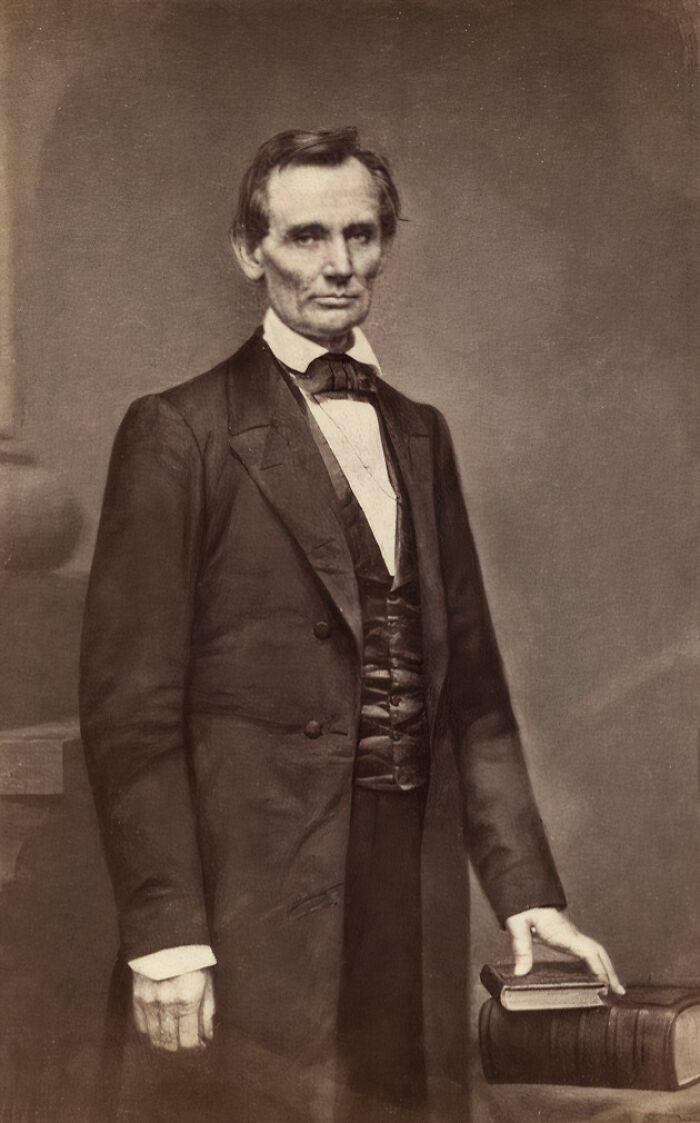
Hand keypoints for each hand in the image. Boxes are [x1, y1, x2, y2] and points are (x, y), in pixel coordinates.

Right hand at [132, 967, 215, 1051]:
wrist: (167, 938)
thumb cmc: (192, 960)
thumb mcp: (207, 982)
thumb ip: (207, 1011)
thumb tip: (206, 1037)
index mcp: (189, 999)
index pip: (188, 1041)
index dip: (194, 1048)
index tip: (198, 1045)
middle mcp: (168, 1004)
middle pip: (169, 1044)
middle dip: (180, 1048)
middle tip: (185, 1042)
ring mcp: (150, 1002)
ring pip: (154, 1039)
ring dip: (164, 1043)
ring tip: (173, 1038)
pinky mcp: (137, 998)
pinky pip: (141, 1027)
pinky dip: (149, 1034)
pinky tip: (159, 1030)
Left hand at [505, 907, 624, 994]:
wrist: (526, 892)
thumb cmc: (523, 906)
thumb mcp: (518, 924)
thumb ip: (521, 947)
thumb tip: (521, 972)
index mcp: (564, 933)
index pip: (589, 952)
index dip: (599, 969)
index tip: (605, 985)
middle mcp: (572, 934)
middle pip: (599, 953)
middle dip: (611, 971)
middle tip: (619, 991)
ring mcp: (572, 935)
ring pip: (596, 952)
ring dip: (607, 968)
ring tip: (615, 987)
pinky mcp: (567, 936)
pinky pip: (587, 951)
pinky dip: (596, 963)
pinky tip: (596, 974)